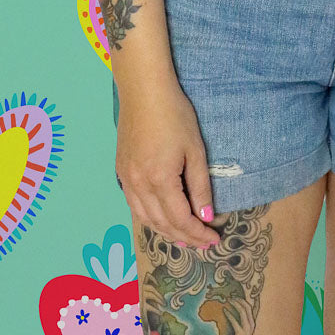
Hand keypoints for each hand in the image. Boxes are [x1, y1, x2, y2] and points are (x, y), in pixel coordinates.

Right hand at [115, 71, 229, 248]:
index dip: (198, 233)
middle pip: (162, 224)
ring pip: (145, 219)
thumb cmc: (174, 115)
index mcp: (159, 180)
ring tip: (185, 239)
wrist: (144, 91)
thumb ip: (200, 186)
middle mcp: (138, 185)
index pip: (180, 219)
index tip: (214, 239)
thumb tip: (206, 216)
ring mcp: (126, 179)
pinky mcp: (121, 171)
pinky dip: (149, 219)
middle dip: (185, 237)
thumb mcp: (195, 150)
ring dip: (166, 232)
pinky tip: (161, 221)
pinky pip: (134, 206)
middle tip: (204, 244)